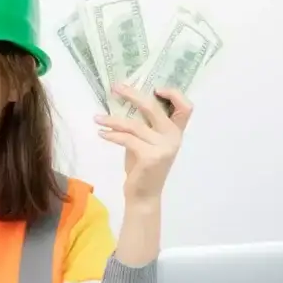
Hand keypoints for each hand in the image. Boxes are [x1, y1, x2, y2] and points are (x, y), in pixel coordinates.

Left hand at [95, 83, 193, 205]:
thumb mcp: (146, 142)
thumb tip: (124, 101)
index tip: (155, 87)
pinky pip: (127, 139)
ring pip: (134, 124)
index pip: (186, 107)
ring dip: (112, 119)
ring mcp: (163, 147)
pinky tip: (101, 133)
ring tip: (97, 118)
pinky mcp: (150, 157)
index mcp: (176, 132)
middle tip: (115, 88)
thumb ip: (144, 125)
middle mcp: (173, 137)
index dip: (174, 94)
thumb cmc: (143, 167)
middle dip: (132, 94)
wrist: (144, 195)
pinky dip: (111, 135)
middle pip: (153, 107)